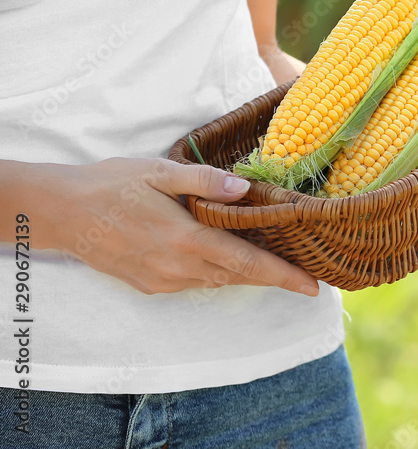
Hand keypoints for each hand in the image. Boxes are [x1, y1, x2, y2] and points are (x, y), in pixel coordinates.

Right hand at [13, 158, 318, 295]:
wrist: (62, 213)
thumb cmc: (113, 184)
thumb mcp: (160, 171)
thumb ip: (204, 181)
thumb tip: (244, 189)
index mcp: (186, 240)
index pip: (247, 264)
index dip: (284, 277)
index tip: (313, 287)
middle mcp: (178, 268)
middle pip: (239, 276)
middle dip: (274, 275)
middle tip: (306, 270)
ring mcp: (163, 281)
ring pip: (218, 280)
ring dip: (246, 272)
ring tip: (276, 260)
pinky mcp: (151, 285)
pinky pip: (196, 281)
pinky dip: (217, 271)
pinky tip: (225, 253)